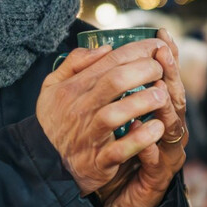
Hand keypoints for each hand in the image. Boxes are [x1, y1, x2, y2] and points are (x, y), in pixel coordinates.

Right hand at [36, 38, 169, 195]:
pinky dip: (140, 139)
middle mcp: (81, 108)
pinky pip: (119, 149)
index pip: (110, 61)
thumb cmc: (58, 117)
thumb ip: (75, 62)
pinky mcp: (97, 160)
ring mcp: (89, 135)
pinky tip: (157, 128)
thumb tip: (105, 47)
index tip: (157, 45)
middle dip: (145, 70)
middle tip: (162, 69)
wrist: (43, 160)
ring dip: (143, 102)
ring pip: (116, 114)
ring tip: (162, 96)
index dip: (138, 50)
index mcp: (74, 87)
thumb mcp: (53, 85)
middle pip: (116, 81)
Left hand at [95, 30, 191, 206]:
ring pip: (172, 126)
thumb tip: (107, 55)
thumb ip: (111, 90)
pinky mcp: (159, 176)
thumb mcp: (111, 119)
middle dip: (171, 74)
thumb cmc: (117, 156)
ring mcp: (167, 152)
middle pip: (175, 96)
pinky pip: (157, 159)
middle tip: (163, 54)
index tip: (159, 34)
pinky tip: (143, 134)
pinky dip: (150, 146)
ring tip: (159, 89)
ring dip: (166, 107)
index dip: (165, 57)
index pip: (164, 79)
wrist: (117, 201)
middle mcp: (168, 129)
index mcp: (157, 113)